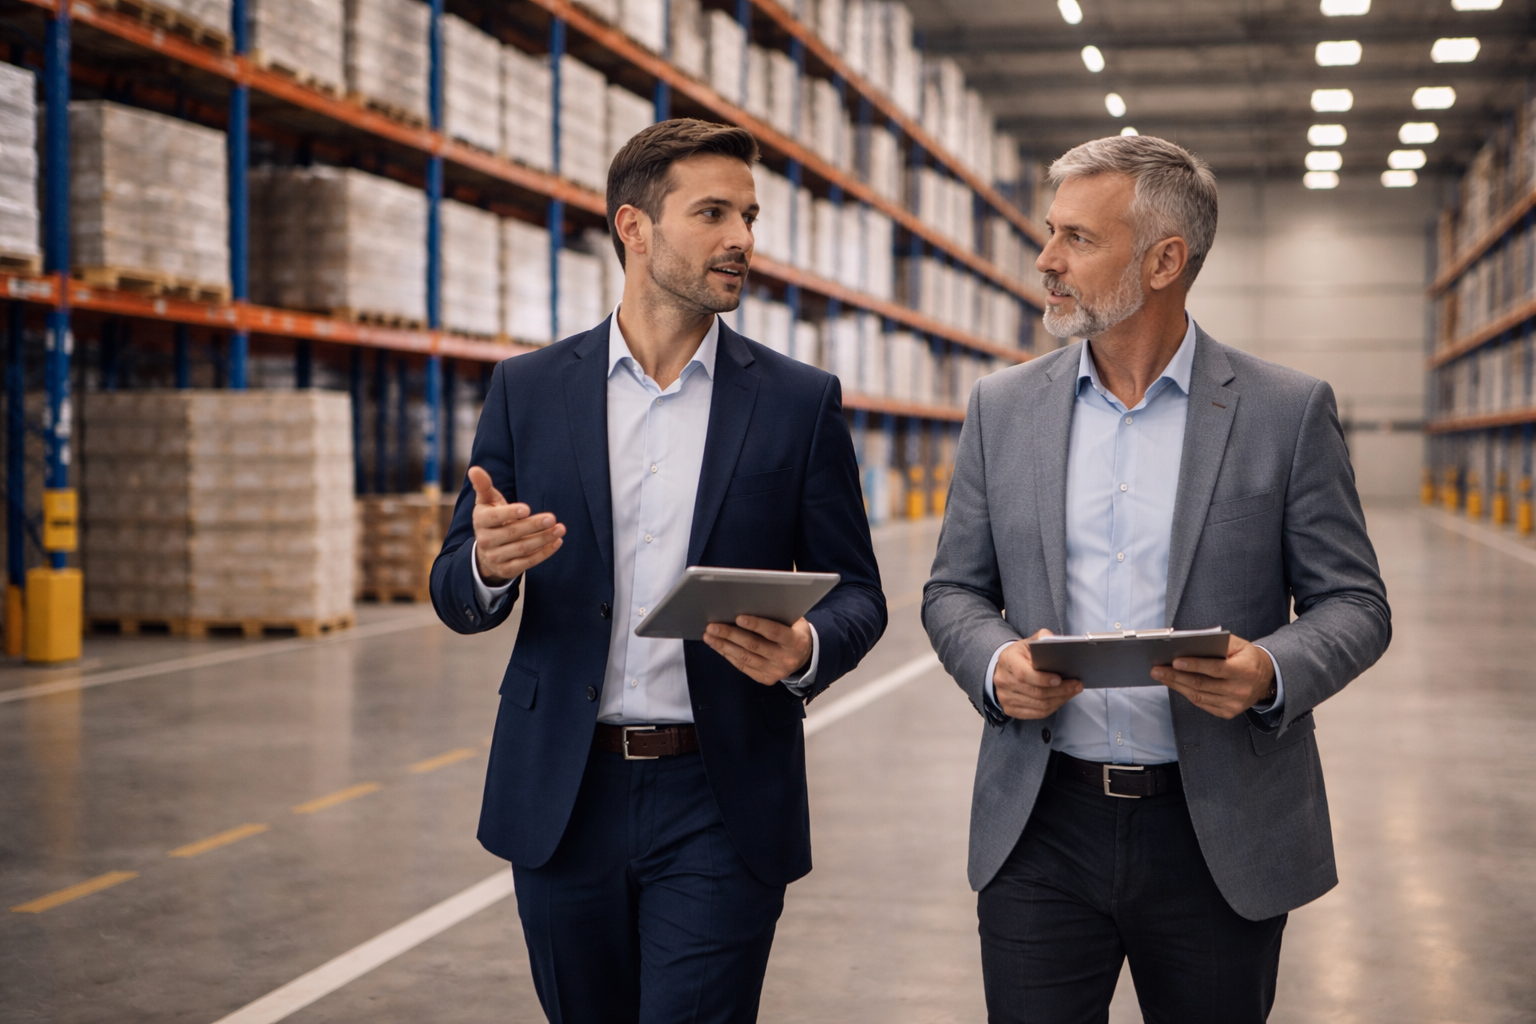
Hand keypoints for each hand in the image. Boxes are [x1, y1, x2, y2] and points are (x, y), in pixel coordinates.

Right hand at [468, 466, 565, 585]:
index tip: (527, 508)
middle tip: (552, 518)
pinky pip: (528, 563)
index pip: (494, 517)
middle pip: (512, 533)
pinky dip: (544, 553)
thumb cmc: (491, 519)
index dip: (510, 513)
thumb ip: (483, 486)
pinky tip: (557, 542)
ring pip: (522, 549)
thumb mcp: (486, 502)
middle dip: (533, 526)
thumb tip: (475, 469)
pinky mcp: (507, 570)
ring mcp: (496, 557)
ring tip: (560, 529)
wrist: (486, 551)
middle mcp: (485, 541)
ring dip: (543, 539)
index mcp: (481, 521)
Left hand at [703, 615, 813, 685]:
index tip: (738, 617)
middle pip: (754, 646)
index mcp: (796, 641)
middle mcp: (786, 659)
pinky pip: (743, 667)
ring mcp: (776, 672)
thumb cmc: (794, 631)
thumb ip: (777, 613)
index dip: (756, 624)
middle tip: (713, 626)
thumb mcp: (794, 620)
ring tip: (709, 636)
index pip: (774, 632)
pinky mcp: (766, 679)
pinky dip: (729, 656)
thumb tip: (749, 602)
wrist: (804, 656)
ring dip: (724, 646)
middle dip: (731, 635)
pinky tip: (718, 646)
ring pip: (745, 658)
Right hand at [994, 629, 1083, 719]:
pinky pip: (1036, 714)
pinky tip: (1062, 699)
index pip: (1024, 674)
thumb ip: (1042, 638)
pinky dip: (1053, 707)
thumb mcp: (1029, 643)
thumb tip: (1052, 639)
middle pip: (1036, 692)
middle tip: (1076, 685)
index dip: (1043, 679)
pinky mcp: (1010, 709)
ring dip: (1060, 700)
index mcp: (1007, 660)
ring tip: (1072, 692)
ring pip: (1039, 705)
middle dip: (1060, 690)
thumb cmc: (1021, 656)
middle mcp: (1003, 680)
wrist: (1004, 669)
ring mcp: (1005, 697)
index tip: (1060, 678)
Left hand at [1151, 633, 1275, 719]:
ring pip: (1198, 696)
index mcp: (1244, 670)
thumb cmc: (1246, 658)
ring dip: (1177, 686)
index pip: (1215, 669)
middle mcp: (1240, 690)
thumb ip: (1219, 643)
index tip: (1174, 661)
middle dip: (1176, 676)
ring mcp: (1234, 704)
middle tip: (1157, 669)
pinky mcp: (1228, 713)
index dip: (1194, 665)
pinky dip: (1186, 693)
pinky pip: (1202, 704)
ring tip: (1161, 676)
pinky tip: (1175, 685)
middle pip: (1202, 684)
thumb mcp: (1239, 645)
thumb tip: (1191, 644)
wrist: (1265, 679)